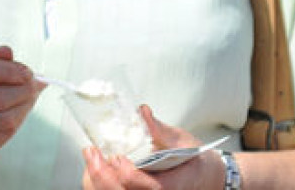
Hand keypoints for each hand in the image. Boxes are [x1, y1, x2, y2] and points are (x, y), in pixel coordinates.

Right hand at [0, 45, 42, 168]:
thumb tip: (7, 51)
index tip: (28, 72)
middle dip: (22, 91)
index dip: (7, 70)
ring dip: (23, 108)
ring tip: (30, 99)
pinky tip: (18, 115)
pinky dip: (15, 125)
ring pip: (2, 120)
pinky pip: (0, 138)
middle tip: (35, 86)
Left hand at [82, 106, 224, 189]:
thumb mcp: (183, 141)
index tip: (117, 155)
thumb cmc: (193, 160)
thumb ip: (160, 129)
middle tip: (91, 152)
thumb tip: (143, 112)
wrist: (203, 176)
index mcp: (169, 185)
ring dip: (96, 179)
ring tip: (92, 158)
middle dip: (100, 174)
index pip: (140, 184)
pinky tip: (98, 167)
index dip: (124, 170)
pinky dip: (98, 182)